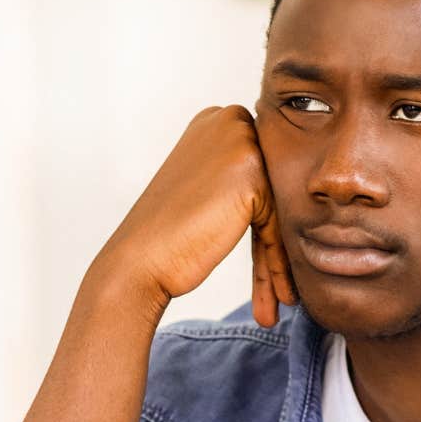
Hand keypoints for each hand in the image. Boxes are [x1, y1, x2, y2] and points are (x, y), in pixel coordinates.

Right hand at [94, 105, 295, 326]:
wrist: (137, 261)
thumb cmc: (164, 235)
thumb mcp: (202, 186)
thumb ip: (237, 176)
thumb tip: (283, 189)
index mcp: (215, 118)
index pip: (259, 172)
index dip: (264, 223)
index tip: (269, 268)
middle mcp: (229, 120)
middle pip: (273, 190)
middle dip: (275, 244)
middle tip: (282, 294)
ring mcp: (241, 144)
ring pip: (278, 211)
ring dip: (278, 263)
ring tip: (280, 302)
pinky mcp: (252, 175)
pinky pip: (278, 226)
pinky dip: (279, 265)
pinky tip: (280, 300)